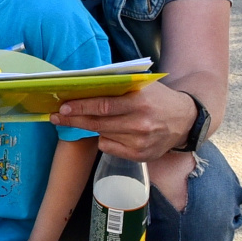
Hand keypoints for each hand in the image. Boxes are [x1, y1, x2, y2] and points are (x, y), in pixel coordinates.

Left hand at [56, 79, 196, 163]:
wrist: (186, 121)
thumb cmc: (159, 98)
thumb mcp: (142, 85)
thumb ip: (117, 86)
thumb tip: (85, 84)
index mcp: (140, 102)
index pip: (103, 106)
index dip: (81, 107)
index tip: (63, 107)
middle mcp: (141, 124)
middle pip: (98, 123)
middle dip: (74, 120)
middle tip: (56, 116)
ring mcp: (141, 142)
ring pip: (102, 135)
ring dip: (89, 128)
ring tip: (80, 120)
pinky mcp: (140, 156)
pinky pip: (109, 147)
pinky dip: (104, 139)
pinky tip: (109, 131)